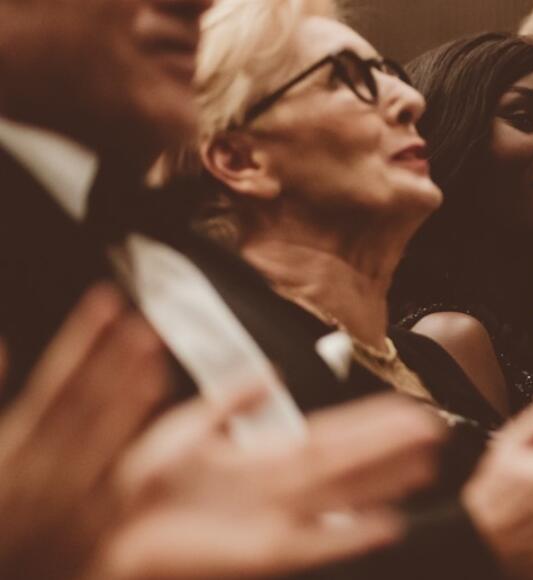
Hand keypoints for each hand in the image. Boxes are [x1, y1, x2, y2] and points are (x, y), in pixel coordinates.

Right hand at [0, 285, 169, 579]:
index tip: (106, 299)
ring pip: (104, 444)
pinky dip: (145, 453)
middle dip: (113, 361)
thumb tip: (3, 340)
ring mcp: (67, 504)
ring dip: (132, 399)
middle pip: (82, 407)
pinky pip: (122, 489)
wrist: (1, 579)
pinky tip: (178, 432)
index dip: (81, 338)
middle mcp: (38, 475)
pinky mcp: (93, 533)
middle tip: (142, 320)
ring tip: (155, 356)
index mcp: (9, 451)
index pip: (52, 382)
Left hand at [97, 392, 445, 579]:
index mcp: (259, 462)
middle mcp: (274, 491)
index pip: (330, 437)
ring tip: (428, 463)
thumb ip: (229, 401)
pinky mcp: (258, 553)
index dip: (370, 425)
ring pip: (341, 493)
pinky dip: (351, 535)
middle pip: (347, 462)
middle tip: (436, 429)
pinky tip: (389, 526)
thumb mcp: (185, 431)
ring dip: (386, 480)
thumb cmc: (136, 492)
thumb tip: (272, 373)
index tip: (409, 409)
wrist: (101, 532)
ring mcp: (271, 521)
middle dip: (391, 446)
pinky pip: (314, 542)